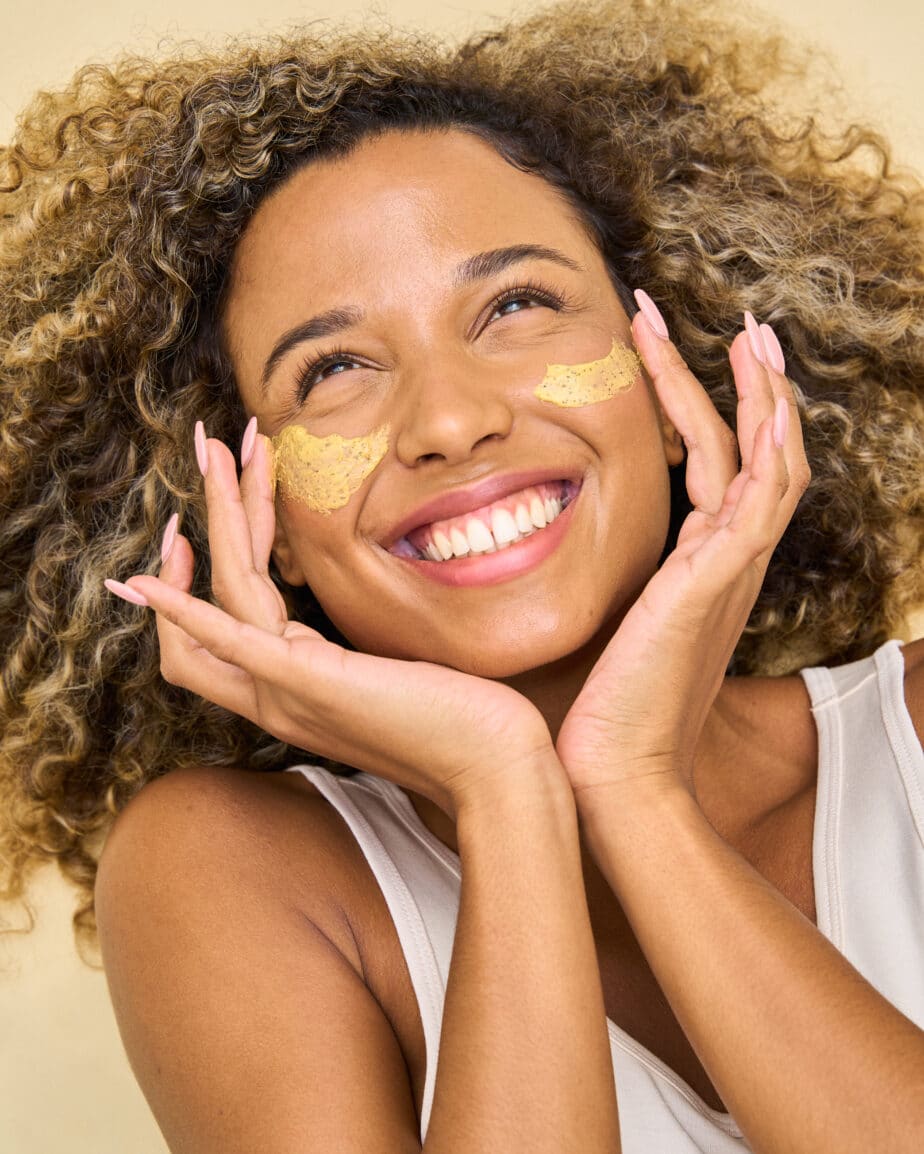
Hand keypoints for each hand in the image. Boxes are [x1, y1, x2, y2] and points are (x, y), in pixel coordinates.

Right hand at [108, 428, 558, 819]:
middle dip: (210, 515)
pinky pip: (230, 639)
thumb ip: (362, 657)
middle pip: (207, 602)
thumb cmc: (460, 720)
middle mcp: (275, 694)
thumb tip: (373, 625)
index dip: (209, 564)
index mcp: (293, 686)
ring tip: (217, 448)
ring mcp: (285, 692)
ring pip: (222, 593)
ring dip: (218, 513)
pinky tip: (147, 580)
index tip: (222, 505)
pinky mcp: (307, 685)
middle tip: (209, 445)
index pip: (223, 621)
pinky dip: (183, 609)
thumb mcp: (394, 677)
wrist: (492, 768)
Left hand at [555, 302, 809, 806]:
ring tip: (750, 335)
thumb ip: (604, 584)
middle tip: (747, 328)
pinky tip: (763, 398)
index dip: (720, 414)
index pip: (725, 472)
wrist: (614, 771)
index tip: (692, 363)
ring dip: (760, 396)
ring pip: (768, 462)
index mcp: (701, 569)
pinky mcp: (714, 581)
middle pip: (760, 454)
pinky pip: (760, 498)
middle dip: (751, 388)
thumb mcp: (607, 627)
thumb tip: (551, 550)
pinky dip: (769, 445)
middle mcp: (727, 564)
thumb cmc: (601, 707)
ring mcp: (728, 572)